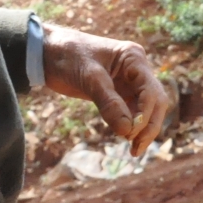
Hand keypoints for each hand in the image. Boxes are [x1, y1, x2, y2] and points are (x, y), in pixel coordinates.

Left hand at [41, 23, 172, 151]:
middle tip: (136, 148)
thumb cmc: (68, 56)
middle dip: (148, 125)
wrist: (47, 52)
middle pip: (155, 102)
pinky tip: (126, 139)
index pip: (150, 91)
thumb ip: (108, 103)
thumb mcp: (88, 78)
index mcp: (134, 58)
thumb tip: (126, 131)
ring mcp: (129, 82)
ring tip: (134, 150)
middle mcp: (137, 70)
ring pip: (146, 109)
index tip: (130, 133)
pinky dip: (131, 126)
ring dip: (142, 129)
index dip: (144, 114)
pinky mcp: (118, 92)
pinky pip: (131, 111)